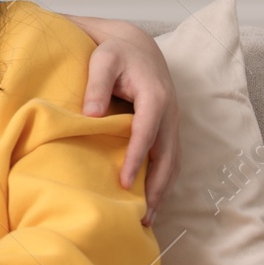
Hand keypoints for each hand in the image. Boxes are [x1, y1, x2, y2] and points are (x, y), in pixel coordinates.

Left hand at [77, 18, 180, 225]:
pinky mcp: (168, 129)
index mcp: (155, 97)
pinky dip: (163, 182)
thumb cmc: (115, 53)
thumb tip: (91, 115)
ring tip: (149, 219)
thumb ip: (97, 85)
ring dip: (163, 191)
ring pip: (172, 162)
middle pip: (167, 156)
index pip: (146, 133)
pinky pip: (169, 160)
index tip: (124, 183)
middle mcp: (170, 113)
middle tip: (143, 216)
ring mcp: (172, 123)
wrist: (137, 45)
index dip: (136, 159)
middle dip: (157, 187)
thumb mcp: (102, 60)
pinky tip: (151, 201)